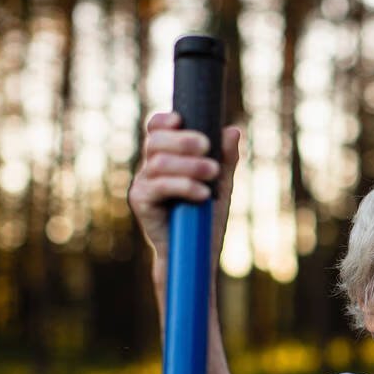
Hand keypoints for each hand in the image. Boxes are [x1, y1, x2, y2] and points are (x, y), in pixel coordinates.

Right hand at [128, 112, 240, 285]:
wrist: (196, 253)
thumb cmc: (206, 217)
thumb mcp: (221, 184)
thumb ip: (225, 158)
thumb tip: (232, 130)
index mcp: (167, 157)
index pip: (156, 129)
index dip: (164, 121)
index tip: (181, 120)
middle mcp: (150, 168)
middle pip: (155, 140)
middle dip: (183, 140)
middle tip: (208, 148)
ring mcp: (143, 184)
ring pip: (158, 162)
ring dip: (189, 165)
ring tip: (213, 174)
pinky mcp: (141, 203)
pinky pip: (159, 186)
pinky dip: (184, 186)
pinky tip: (203, 194)